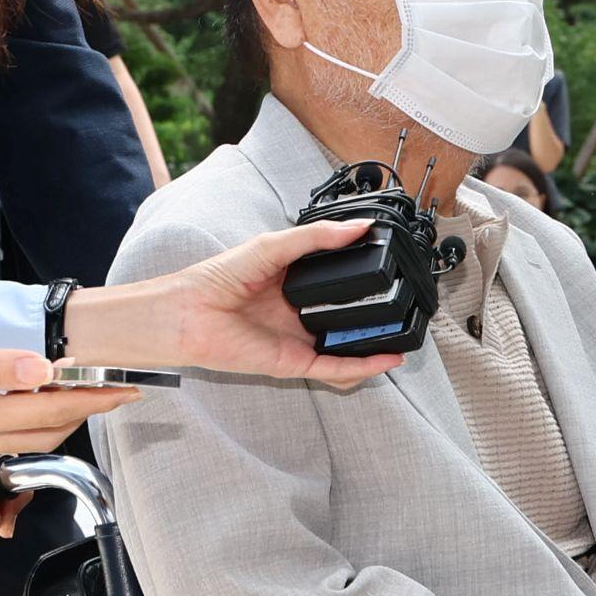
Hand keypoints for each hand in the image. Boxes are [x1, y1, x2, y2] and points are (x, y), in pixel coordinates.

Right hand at [0, 328, 138, 457]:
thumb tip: (43, 369)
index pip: (49, 411)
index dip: (92, 398)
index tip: (126, 387)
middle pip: (46, 431)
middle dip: (86, 410)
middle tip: (117, 386)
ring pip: (26, 434)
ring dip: (60, 413)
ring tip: (86, 388)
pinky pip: (4, 431)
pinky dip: (31, 414)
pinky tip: (36, 393)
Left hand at [67, 219, 405, 386]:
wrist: (188, 313)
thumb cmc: (219, 278)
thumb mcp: (274, 246)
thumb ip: (317, 238)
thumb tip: (358, 227)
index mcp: (295, 284)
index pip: (339, 282)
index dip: (364, 277)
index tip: (392, 267)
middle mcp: (300, 313)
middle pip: (347, 316)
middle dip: (376, 314)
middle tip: (406, 304)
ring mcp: (299, 340)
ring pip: (346, 346)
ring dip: (376, 344)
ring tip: (407, 334)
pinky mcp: (294, 363)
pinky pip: (335, 368)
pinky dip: (362, 366)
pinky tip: (386, 358)